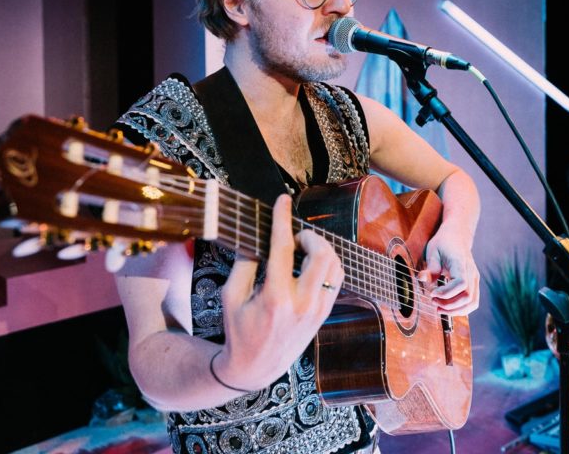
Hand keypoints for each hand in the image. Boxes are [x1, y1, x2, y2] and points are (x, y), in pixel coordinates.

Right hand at [215, 194, 343, 389]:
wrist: (256, 368)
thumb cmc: (239, 331)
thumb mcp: (231, 296)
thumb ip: (244, 264)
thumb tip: (257, 237)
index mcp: (275, 297)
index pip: (282, 247)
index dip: (282, 219)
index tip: (282, 199)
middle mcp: (302, 303)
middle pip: (322, 253)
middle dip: (309, 236)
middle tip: (294, 238)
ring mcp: (317, 310)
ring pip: (334, 265)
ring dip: (321, 249)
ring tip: (301, 251)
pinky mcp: (324, 314)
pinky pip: (336, 279)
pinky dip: (327, 264)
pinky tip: (310, 264)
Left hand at [418, 226, 479, 315]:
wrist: (457, 236)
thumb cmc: (444, 243)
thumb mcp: (433, 251)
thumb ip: (430, 267)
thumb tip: (422, 279)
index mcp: (461, 263)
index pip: (461, 283)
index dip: (447, 293)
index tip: (433, 293)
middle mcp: (472, 272)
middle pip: (468, 296)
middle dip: (449, 305)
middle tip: (433, 302)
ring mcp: (475, 279)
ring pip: (472, 302)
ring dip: (455, 310)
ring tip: (439, 308)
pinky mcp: (474, 284)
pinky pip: (472, 302)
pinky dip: (460, 309)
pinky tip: (447, 308)